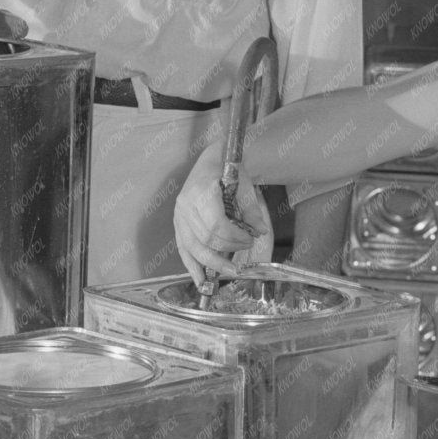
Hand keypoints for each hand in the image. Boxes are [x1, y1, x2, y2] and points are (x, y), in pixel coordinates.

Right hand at [174, 144, 272, 286]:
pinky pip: (183, 249)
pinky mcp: (177, 223)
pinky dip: (192, 266)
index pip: (216, 225)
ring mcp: (178, 214)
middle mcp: (185, 205)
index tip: (250, 239)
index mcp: (201, 192)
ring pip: (193, 248)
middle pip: (205, 239)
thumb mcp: (244, 184)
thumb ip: (251, 210)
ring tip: (229, 273)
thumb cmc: (228, 169)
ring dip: (212, 263)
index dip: (234, 238)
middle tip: (245, 253)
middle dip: (227, 251)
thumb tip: (259, 232)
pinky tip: (200, 280)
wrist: (212, 158)